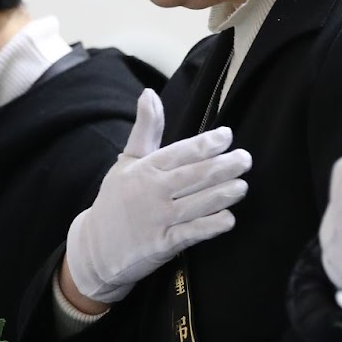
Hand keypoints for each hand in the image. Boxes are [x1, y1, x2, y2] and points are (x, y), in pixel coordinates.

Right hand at [66, 89, 251, 305]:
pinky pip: (193, 233)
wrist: (96, 248)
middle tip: (245, 159)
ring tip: (242, 186)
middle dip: (224, 166)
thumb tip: (149, 93)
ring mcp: (157, 219)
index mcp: (145, 169)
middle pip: (195, 176)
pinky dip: (212, 225)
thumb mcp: (126, 162)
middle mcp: (152, 192)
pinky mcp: (162, 244)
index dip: (207, 143)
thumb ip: (145, 130)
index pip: (181, 152)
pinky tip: (228, 218)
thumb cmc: (116, 201)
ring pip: (198, 203)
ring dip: (224, 194)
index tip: (227, 135)